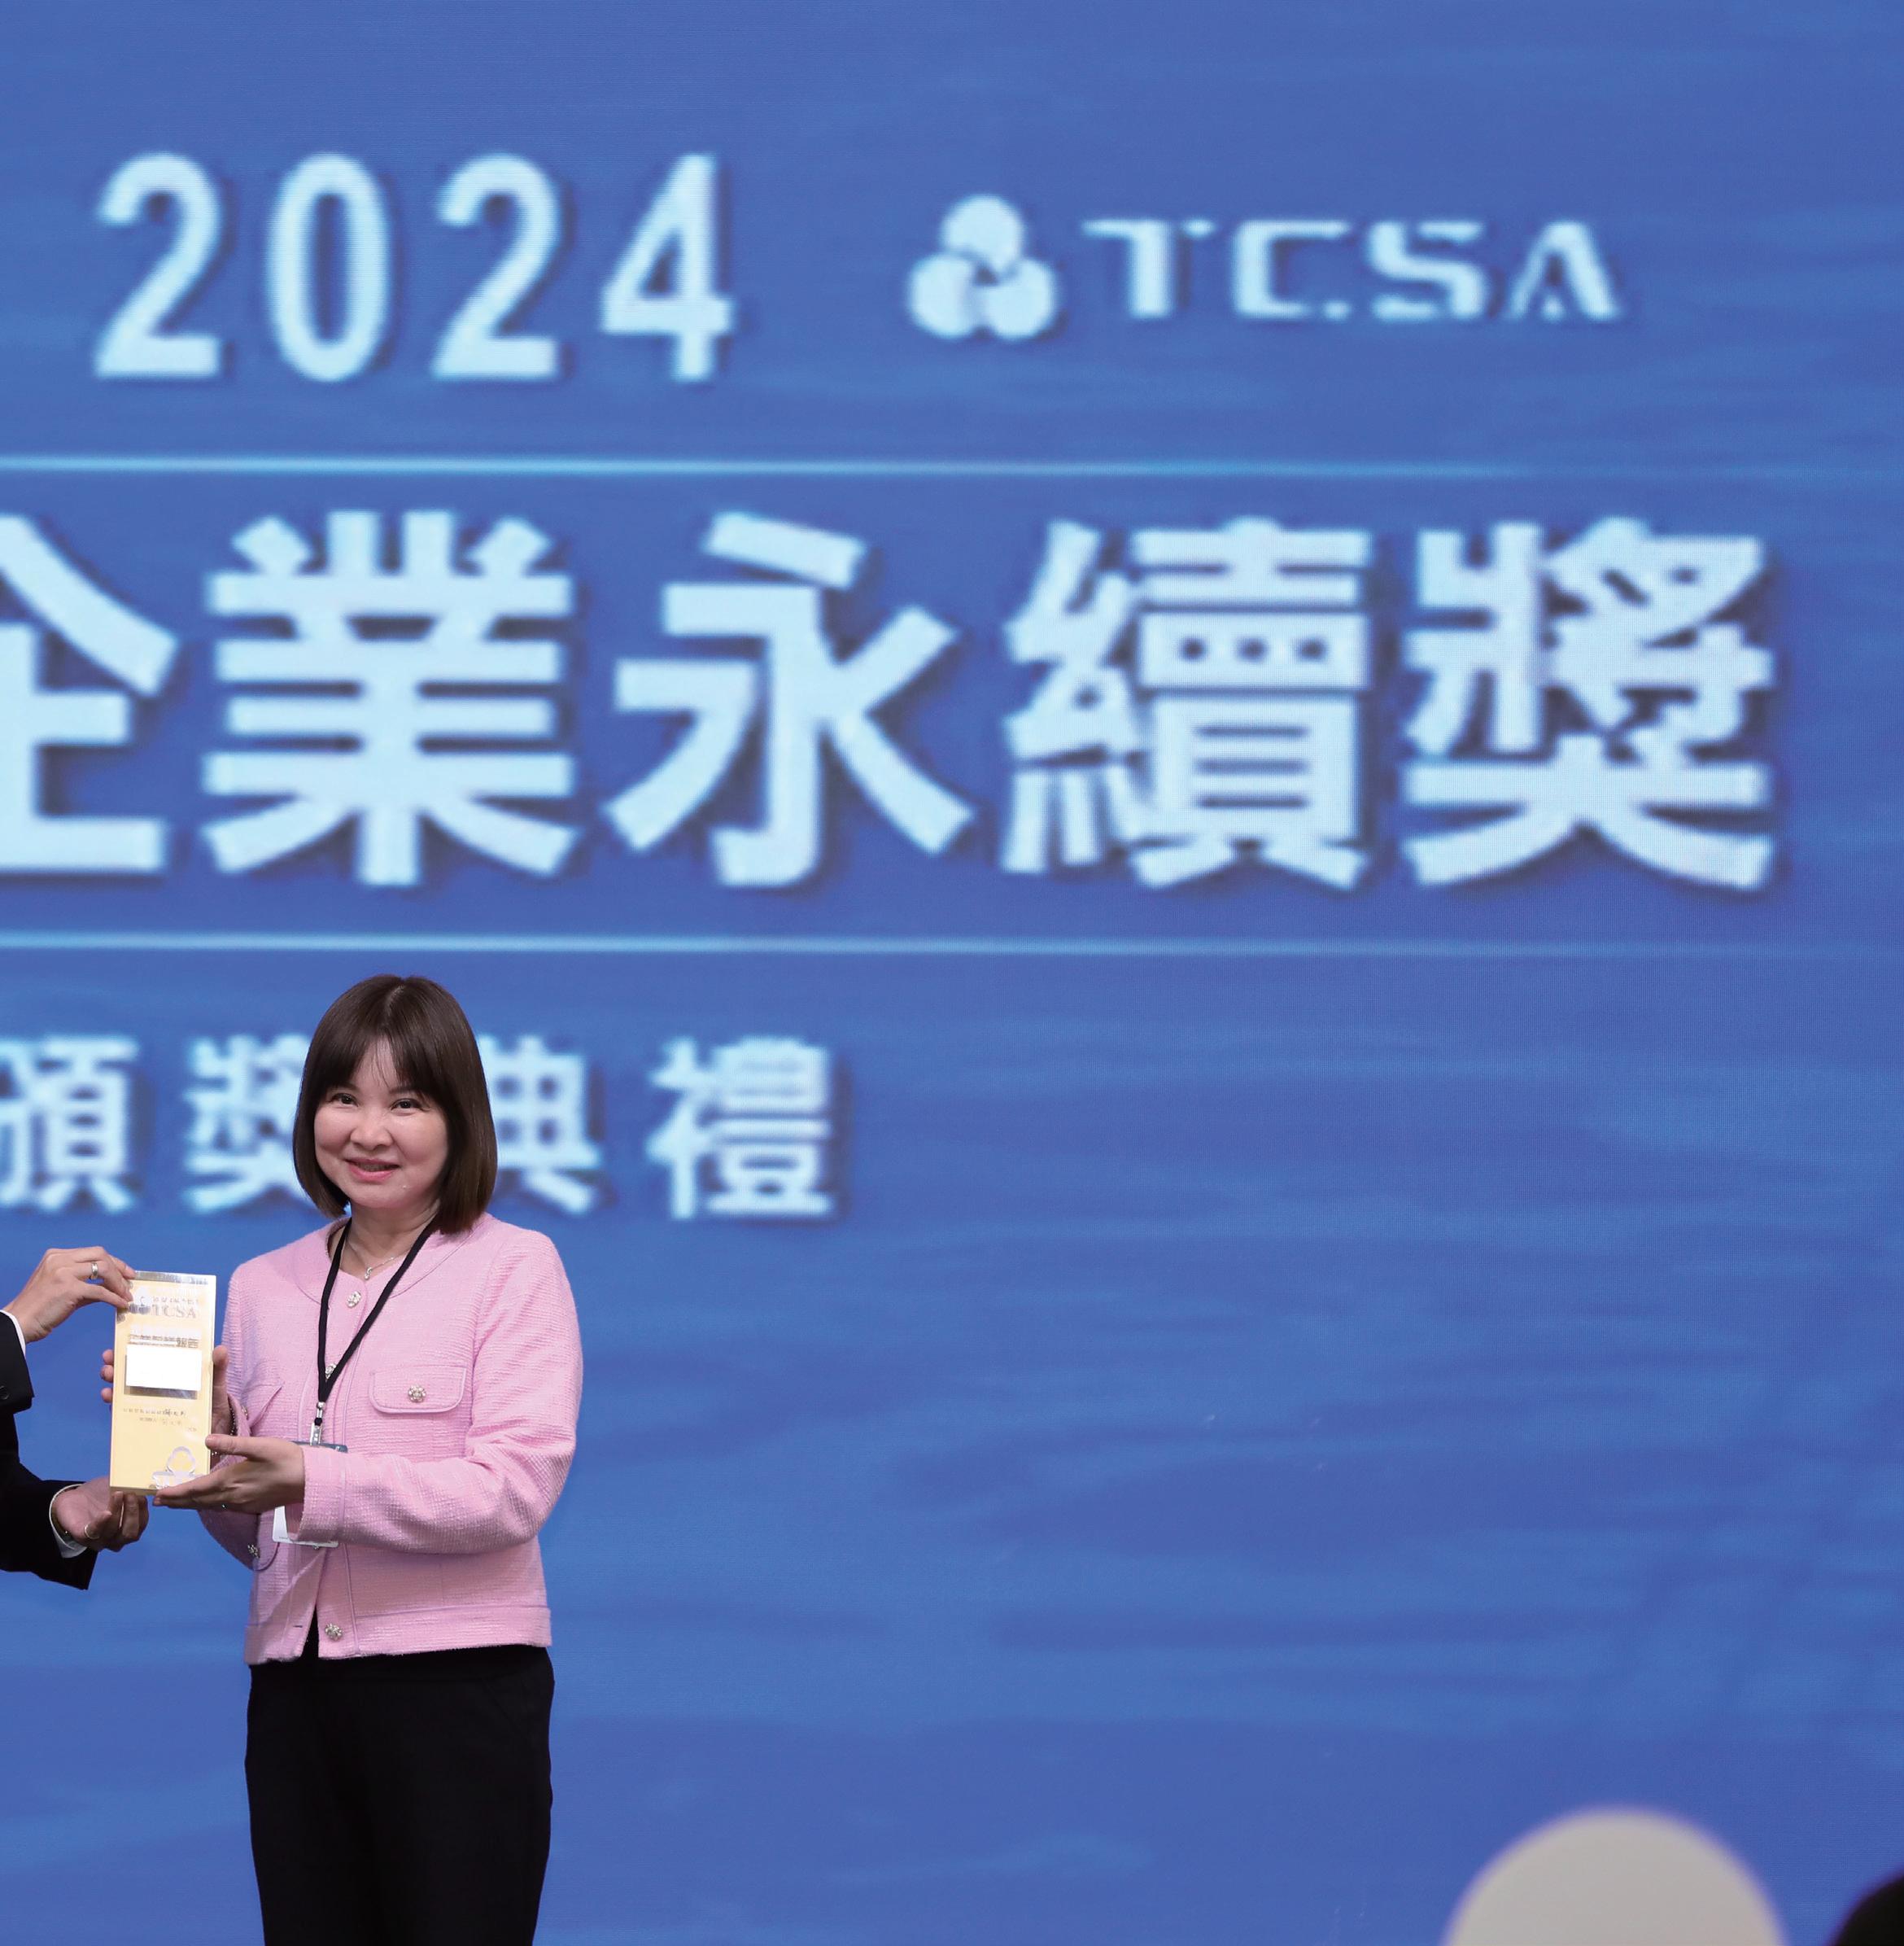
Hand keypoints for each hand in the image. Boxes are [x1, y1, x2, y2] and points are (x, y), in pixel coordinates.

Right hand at [7, 1247, 133, 1343]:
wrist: (21, 1321)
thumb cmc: (41, 1308)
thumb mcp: (63, 1288)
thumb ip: (85, 1284)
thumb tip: (111, 1287)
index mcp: (57, 1255)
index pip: (94, 1252)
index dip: (114, 1262)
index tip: (127, 1273)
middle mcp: (60, 1259)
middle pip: (101, 1255)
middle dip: (120, 1268)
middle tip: (130, 1283)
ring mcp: (64, 1272)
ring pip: (103, 1269)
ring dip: (118, 1283)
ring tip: (126, 1295)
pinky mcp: (68, 1288)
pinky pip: (100, 1291)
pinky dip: (114, 1298)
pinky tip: (120, 1305)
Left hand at [50, 1477, 148, 1551]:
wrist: (74, 1498)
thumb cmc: (99, 1495)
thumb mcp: (117, 1489)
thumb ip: (131, 1488)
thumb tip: (144, 1481)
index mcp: (125, 1529)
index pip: (140, 1526)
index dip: (143, 1511)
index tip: (142, 1494)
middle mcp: (114, 1539)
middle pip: (130, 1533)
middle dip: (133, 1512)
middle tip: (131, 1494)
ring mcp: (98, 1540)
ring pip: (114, 1530)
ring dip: (118, 1511)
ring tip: (118, 1493)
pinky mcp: (82, 1536)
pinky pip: (94, 1532)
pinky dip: (102, 1522)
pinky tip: (106, 1512)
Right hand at [101, 1345, 232, 1437]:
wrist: (214, 1433)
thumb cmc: (213, 1404)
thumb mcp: (216, 1384)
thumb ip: (218, 1368)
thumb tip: (220, 1349)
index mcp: (171, 1372)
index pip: (150, 1357)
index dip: (134, 1348)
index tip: (122, 1341)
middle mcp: (156, 1386)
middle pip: (132, 1372)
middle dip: (117, 1363)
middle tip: (109, 1359)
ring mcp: (149, 1402)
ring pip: (124, 1389)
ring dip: (113, 1381)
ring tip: (108, 1376)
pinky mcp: (146, 1419)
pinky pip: (126, 1411)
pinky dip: (115, 1404)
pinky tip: (110, 1398)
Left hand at [154, 1435, 304, 1515]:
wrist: (309, 1481)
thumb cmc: (286, 1459)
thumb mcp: (260, 1446)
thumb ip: (232, 1444)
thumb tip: (206, 1441)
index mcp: (231, 1481)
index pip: (196, 1488)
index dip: (175, 1492)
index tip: (158, 1494)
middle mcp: (232, 1496)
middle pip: (198, 1501)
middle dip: (177, 1501)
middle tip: (158, 1501)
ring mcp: (242, 1504)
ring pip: (209, 1505)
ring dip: (190, 1504)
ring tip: (176, 1503)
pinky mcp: (251, 1507)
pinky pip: (222, 1507)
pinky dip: (208, 1504)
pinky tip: (207, 1500)